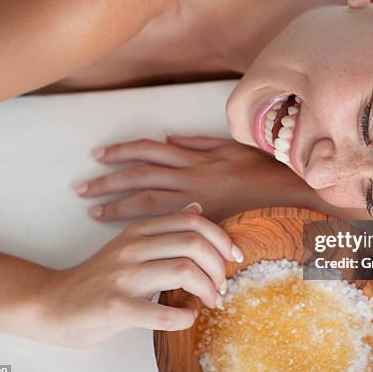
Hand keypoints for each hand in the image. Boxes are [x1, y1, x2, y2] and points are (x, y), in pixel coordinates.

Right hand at [36, 204, 242, 347]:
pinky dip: (184, 318)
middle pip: (194, 243)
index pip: (193, 221)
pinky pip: (163, 313)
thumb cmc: (97, 278)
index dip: (221, 238)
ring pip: (184, 271)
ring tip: (209, 301)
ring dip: (207, 290)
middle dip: (219, 266)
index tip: (234, 257)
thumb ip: (164, 228)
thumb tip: (197, 208)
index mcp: (139, 231)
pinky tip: (186, 318)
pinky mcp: (116, 307)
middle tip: (222, 285)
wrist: (52, 304)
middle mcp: (133, 248)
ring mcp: (124, 277)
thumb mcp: (130, 243)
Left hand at [73, 136, 315, 221]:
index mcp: (196, 155)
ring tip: (93, 211)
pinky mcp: (205, 221)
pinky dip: (148, 226)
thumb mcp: (232, 146)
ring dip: (117, 204)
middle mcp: (190, 175)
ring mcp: (196, 200)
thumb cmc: (264, 169)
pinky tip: (131, 233)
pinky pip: (170, 222)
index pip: (149, 150)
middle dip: (107, 180)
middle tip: (81, 189)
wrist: (291, 193)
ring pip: (147, 199)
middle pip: (139, 174)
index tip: (98, 157)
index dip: (121, 152)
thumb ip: (199, 142)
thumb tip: (169, 138)